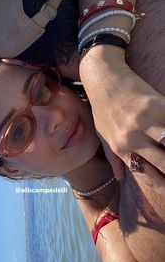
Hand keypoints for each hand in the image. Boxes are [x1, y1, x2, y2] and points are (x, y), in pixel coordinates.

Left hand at [79, 47, 164, 176]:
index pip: (148, 175)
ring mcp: (145, 120)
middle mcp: (133, 137)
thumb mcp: (103, 134)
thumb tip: (120, 177)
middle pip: (164, 163)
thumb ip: (113, 157)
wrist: (103, 77)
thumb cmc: (102, 108)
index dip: (164, 184)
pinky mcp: (156, 103)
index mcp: (121, 147)